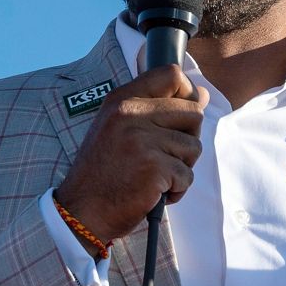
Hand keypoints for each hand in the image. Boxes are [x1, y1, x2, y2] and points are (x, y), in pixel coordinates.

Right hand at [56, 64, 207, 244]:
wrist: (82, 211)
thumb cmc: (105, 172)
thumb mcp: (123, 130)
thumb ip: (160, 109)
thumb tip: (203, 94)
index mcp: (121, 100)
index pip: (171, 74)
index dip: (186, 94)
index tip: (178, 118)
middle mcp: (130, 114)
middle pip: (193, 112)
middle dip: (189, 138)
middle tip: (166, 156)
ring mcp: (142, 140)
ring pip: (194, 147)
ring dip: (182, 168)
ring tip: (155, 177)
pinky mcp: (153, 168)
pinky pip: (187, 176)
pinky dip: (177, 190)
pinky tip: (154, 193)